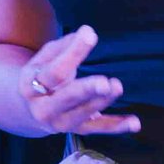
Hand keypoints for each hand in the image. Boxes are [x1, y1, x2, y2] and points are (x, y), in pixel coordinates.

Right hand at [17, 25, 135, 135]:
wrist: (28, 109)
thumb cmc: (42, 75)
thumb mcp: (44, 58)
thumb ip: (65, 46)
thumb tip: (87, 33)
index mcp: (31, 86)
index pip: (54, 71)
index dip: (72, 54)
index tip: (90, 35)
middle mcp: (44, 109)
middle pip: (67, 98)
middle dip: (86, 90)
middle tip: (104, 82)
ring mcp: (61, 122)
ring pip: (84, 113)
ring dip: (103, 101)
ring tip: (117, 86)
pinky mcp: (77, 130)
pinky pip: (99, 128)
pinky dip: (117, 126)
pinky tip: (135, 123)